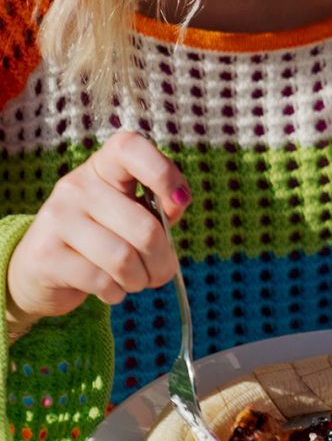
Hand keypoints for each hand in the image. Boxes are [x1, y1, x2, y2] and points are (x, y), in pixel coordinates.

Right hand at [7, 131, 190, 329]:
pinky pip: (102, 282)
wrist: (43, 270)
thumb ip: (160, 209)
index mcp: (102, 169)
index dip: (163, 172)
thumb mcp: (132, 217)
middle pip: (145, 229)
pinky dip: (116, 293)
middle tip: (157, 272)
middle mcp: (76, 186)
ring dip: (139, 281)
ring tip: (132, 280)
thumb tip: (178, 201)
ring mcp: (57, 218)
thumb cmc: (102, 240)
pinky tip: (108, 288)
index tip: (179, 201)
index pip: (130, 147)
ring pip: (124, 260)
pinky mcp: (46, 255)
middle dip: (163, 263)